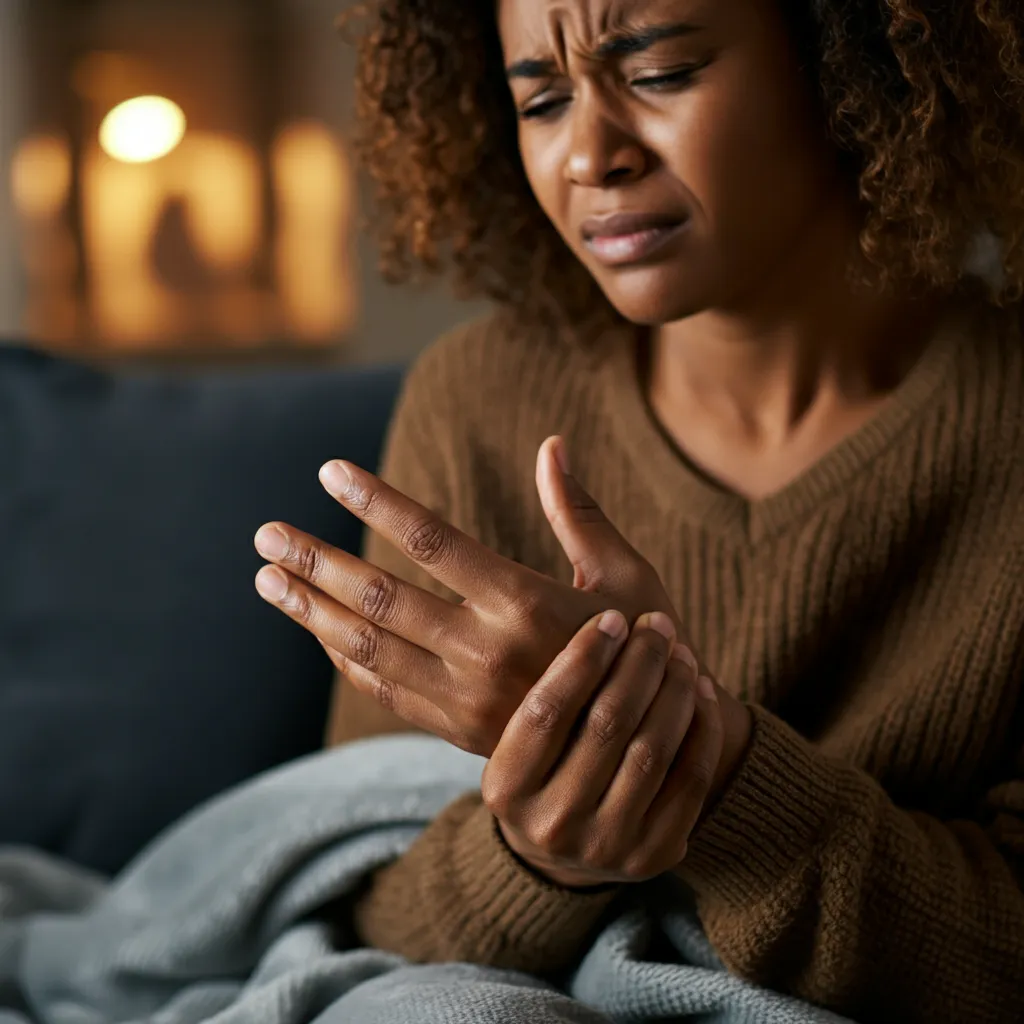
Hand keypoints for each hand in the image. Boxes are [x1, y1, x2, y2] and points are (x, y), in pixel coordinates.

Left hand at [253, 437, 750, 783]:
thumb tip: (551, 444)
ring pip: (369, 647)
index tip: (330, 473)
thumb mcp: (627, 577)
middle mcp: (488, 652)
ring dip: (311, 611)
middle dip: (316, 562)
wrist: (644, 751)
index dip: (377, 503)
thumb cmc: (644, 651)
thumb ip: (579, 513)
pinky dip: (345, 656)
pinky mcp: (457, 729)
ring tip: (267, 579)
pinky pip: (383, 689)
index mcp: (529, 603)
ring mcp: (466, 697)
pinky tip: (318, 629)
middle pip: (381, 596)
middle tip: (266, 534)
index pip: (433, 542)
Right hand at [482, 610, 723, 888]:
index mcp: (504, 786)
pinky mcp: (654, 856)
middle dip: (640, 663)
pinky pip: (690, 778)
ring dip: (674, 688)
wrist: (578, 830)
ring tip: (680, 649)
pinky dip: (702, 725)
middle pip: (604, 726)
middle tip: (658, 624)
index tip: (613, 617)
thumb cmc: (552, 745)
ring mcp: (603, 847)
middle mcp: (547, 826)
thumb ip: (518, 649)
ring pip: (651, 750)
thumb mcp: (520, 713)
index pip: (546, 711)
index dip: (584, 657)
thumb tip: (535, 531)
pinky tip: (700, 688)